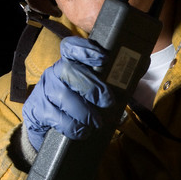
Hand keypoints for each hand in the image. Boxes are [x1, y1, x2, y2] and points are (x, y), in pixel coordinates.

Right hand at [22, 35, 114, 151]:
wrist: (45, 124)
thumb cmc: (77, 103)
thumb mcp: (94, 89)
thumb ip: (116, 78)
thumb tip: (142, 63)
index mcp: (69, 63)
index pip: (71, 48)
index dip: (85, 49)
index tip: (103, 58)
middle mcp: (55, 73)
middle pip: (69, 71)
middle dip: (92, 86)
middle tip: (107, 101)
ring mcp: (44, 91)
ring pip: (63, 96)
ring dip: (84, 111)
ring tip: (96, 123)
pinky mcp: (38, 110)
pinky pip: (56, 117)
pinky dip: (72, 126)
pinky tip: (82, 132)